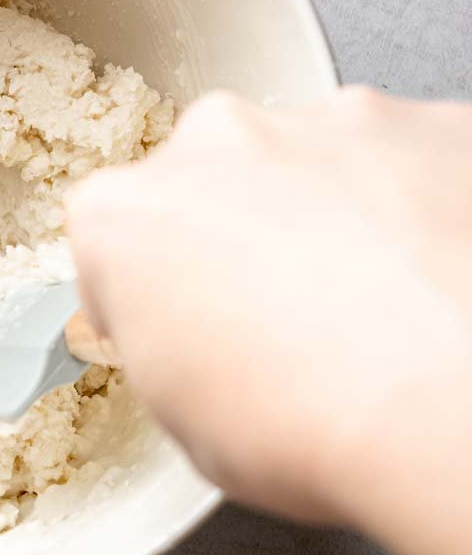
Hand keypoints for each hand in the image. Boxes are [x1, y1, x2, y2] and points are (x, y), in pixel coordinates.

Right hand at [65, 89, 471, 554]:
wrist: (447, 410)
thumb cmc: (315, 428)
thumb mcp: (189, 431)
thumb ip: (174, 349)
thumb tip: (206, 348)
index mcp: (127, 218)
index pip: (116, 242)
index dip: (152, 294)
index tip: (185, 330)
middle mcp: (219, 144)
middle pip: (216, 180)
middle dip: (244, 236)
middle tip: (287, 322)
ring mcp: (332, 123)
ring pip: (320, 161)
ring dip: (337, 216)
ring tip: (378, 310)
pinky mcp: (434, 124)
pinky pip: (416, 162)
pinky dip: (424, 209)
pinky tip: (436, 283)